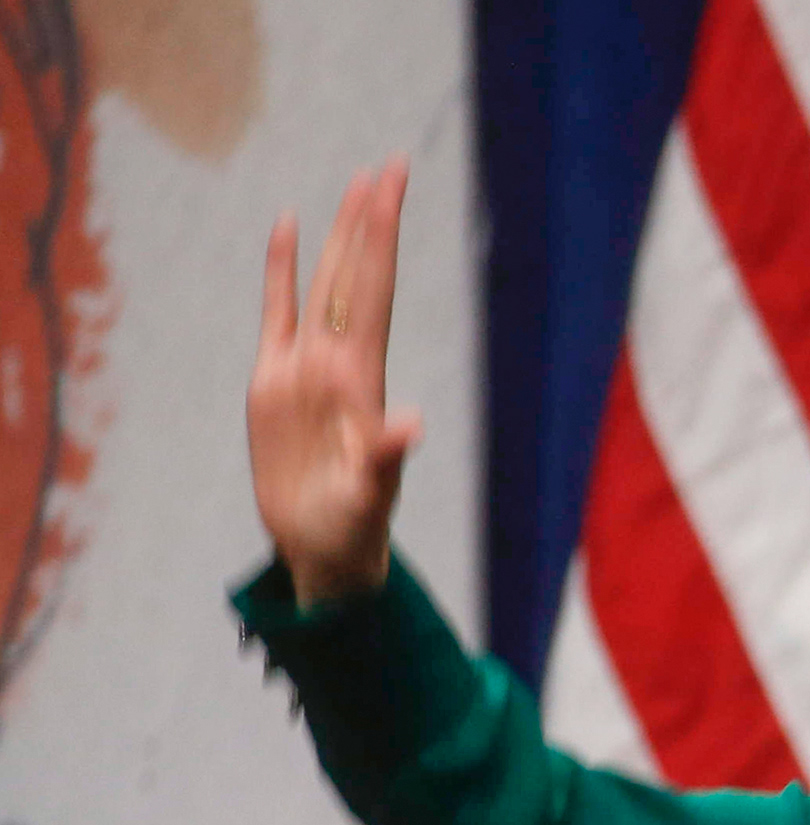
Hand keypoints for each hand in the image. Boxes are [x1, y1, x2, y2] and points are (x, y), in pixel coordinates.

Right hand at [249, 158, 419, 602]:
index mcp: (364, 380)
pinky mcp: (274, 381)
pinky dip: (283, 270)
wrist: (323, 548)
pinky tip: (288, 230)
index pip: (375, 292)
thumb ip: (384, 458)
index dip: (382, 239)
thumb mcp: (370, 495)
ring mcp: (307, 367)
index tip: (392, 189)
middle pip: (356, 275)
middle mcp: (340, 362)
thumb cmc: (353, 527)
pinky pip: (278, 311)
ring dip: (338, 236)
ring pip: (324, 283)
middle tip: (387, 165)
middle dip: (371, 221)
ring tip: (355, 185)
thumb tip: (409, 426)